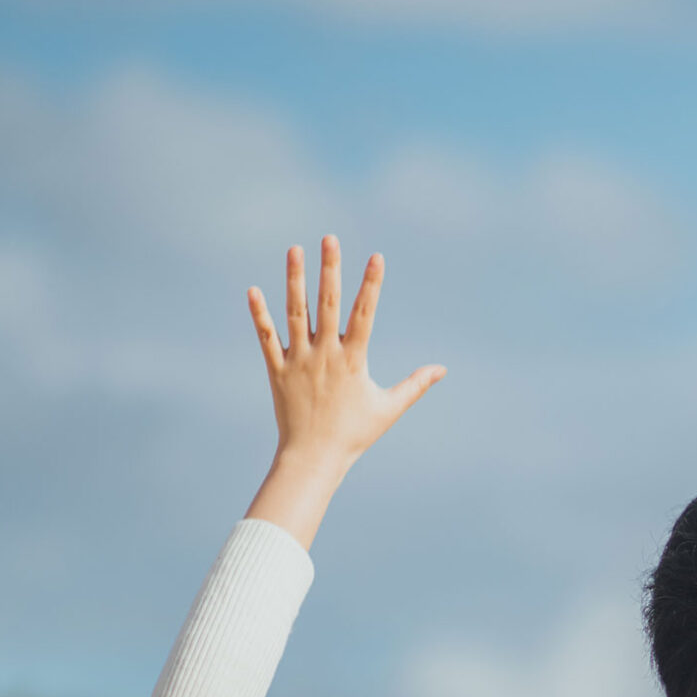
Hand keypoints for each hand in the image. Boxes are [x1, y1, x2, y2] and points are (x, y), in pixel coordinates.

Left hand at [243, 236, 444, 548]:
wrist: (314, 458)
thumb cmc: (355, 434)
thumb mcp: (389, 409)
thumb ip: (415, 385)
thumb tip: (442, 369)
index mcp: (353, 360)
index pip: (365, 314)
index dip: (371, 284)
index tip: (376, 257)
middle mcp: (325, 355)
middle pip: (328, 304)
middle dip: (330, 269)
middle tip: (330, 238)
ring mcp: (299, 360)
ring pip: (295, 313)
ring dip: (294, 279)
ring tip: (295, 249)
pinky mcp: (277, 370)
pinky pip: (266, 337)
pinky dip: (259, 314)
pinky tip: (254, 289)